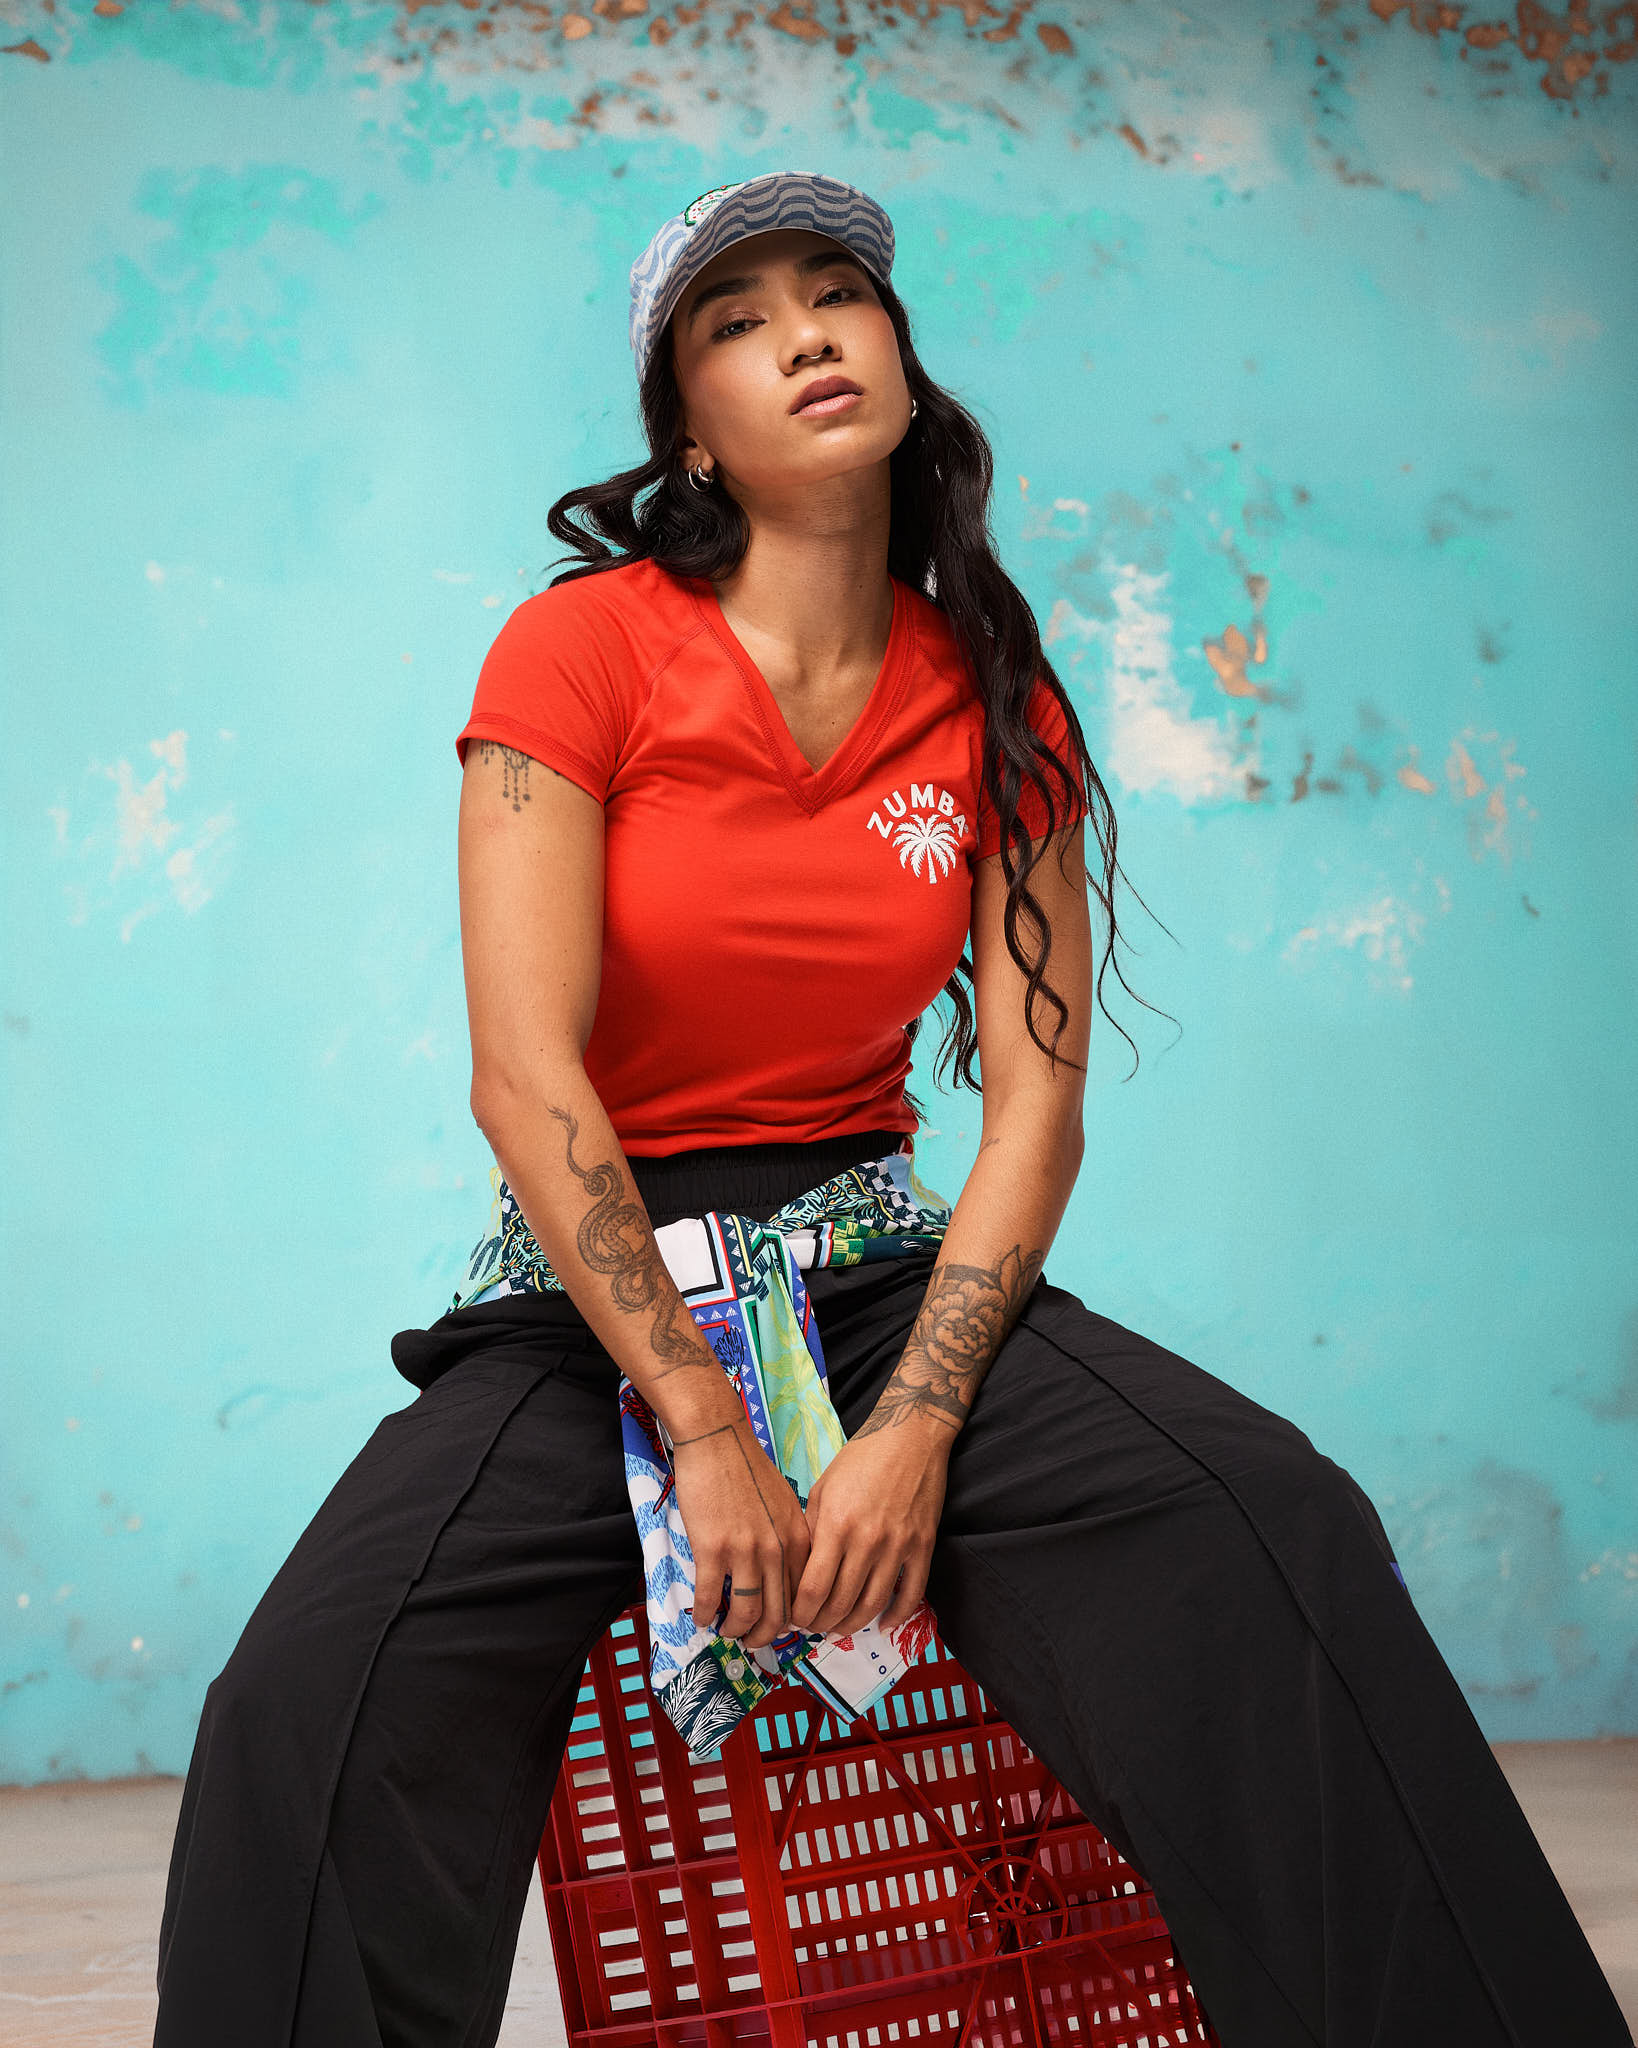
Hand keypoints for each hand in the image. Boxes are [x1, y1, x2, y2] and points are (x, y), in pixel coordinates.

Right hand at [670, 1412, 812, 1650]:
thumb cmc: (748, 1468)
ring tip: (727, 1631)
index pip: (804, 1596)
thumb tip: (782, 1573)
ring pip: (746, 1612)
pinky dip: (704, 1613)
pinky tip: (700, 1616)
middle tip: (752, 1640)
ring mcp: (746, 1551)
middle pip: (778, 1613)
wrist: (718, 1440)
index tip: (779, 1626)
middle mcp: (778, 1550)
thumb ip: (789, 1539)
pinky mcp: (713, 1548)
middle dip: (764, 1635)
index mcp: (799, 1539)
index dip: (792, 1620)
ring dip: (736, 1630)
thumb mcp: (784, 1503)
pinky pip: (709, 1596)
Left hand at [789, 1423, 948, 1637]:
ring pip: (873, 1604)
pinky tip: (882, 1625)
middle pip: (840, 1603)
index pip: (813, 1588)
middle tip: (812, 1627)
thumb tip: (801, 1571)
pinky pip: (911, 1593)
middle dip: (821, 1623)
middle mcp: (867, 1540)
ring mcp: (898, 1546)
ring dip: (852, 1625)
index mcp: (836, 1525)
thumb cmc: (861, 1458)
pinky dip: (896, 1616)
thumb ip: (812, 1530)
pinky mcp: (923, 1546)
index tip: (793, 1619)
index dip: (800, 1612)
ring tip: (838, 1629)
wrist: (910, 1437)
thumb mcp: (823, 1488)